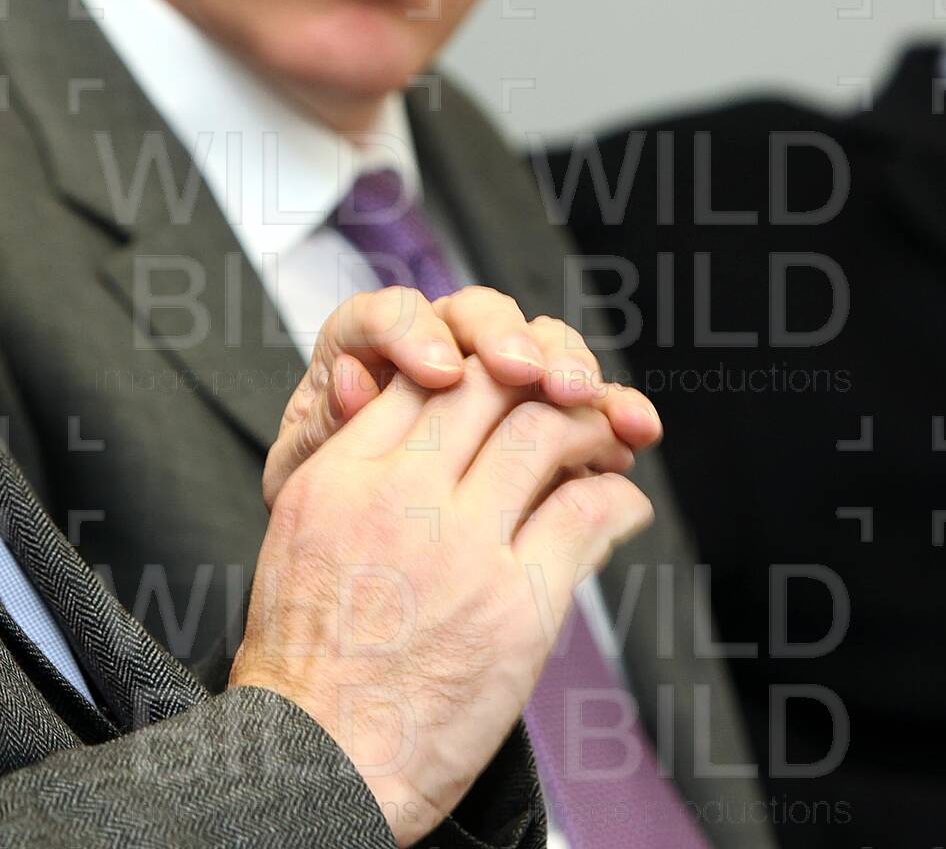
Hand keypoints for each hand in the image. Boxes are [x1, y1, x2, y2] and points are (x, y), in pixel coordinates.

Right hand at [230, 356, 654, 844]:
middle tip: (570, 391)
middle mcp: (399, 497)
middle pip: (487, 386)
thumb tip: (379, 408)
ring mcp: (462, 547)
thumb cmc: (304, 673)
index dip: (477, 369)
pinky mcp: (517, 604)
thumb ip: (346, 473)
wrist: (315, 765)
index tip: (506, 384)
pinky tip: (622, 505)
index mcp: (339, 477)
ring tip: (609, 437)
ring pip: (545, 432)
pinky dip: (617, 499)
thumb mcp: (297, 542)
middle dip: (537, 376)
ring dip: (589, 425)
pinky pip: (588, 513)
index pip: (422, 379)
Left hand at [263, 285, 661, 506]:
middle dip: (510, 340)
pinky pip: (580, 408)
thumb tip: (349, 378)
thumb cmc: (322, 537)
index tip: (439, 371)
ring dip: (570, 364)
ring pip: (539, 348)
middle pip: (478, 318)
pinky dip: (610, 413)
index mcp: (363, 362)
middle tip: (531, 375)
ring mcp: (493, 391)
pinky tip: (634, 430)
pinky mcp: (539, 430)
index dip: (413, 330)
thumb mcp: (311, 484)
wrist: (356, 629)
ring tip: (587, 399)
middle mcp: (430, 359)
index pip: (387, 315)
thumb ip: (332, 430)